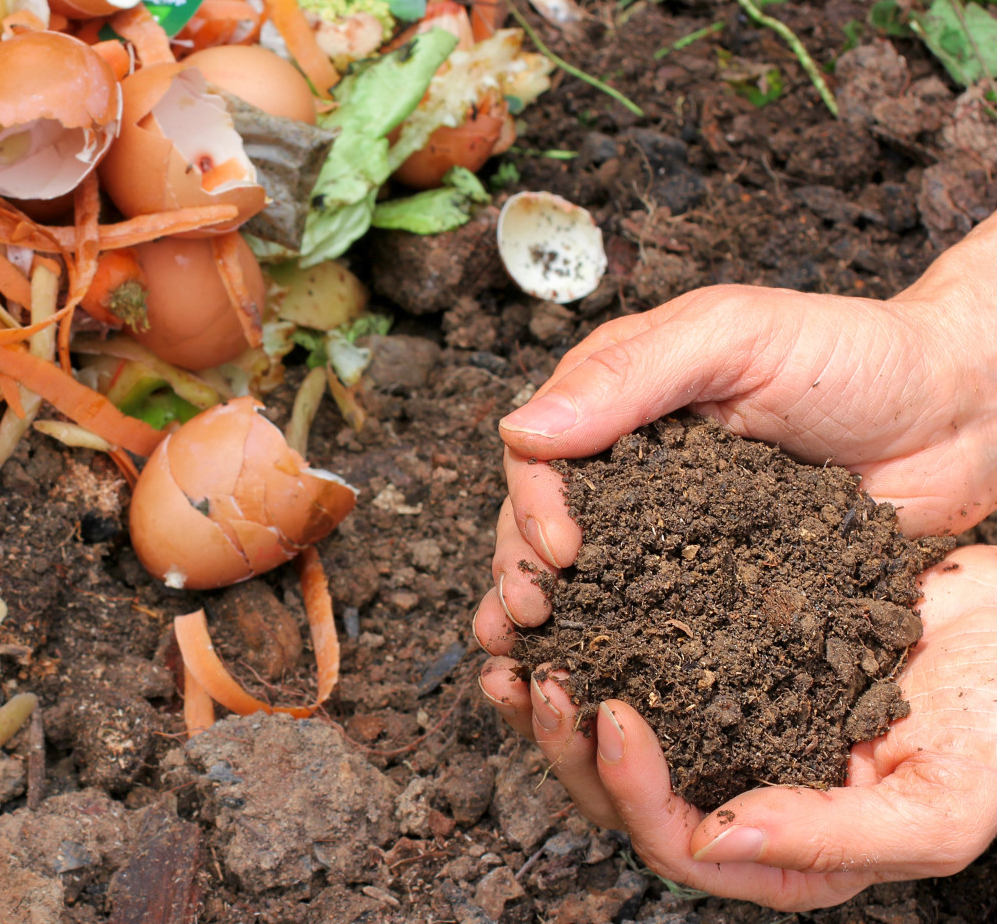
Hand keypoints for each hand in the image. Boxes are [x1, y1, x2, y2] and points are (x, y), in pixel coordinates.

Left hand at [483, 546, 996, 910]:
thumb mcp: (939, 804)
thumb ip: (832, 837)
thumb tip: (713, 839)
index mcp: (782, 848)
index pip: (677, 842)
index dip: (632, 789)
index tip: (611, 714)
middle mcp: (739, 790)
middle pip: (624, 794)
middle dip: (568, 744)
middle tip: (539, 678)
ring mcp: (723, 723)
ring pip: (613, 730)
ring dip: (556, 697)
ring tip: (515, 648)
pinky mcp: (716, 657)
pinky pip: (636, 656)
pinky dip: (591, 637)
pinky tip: (561, 604)